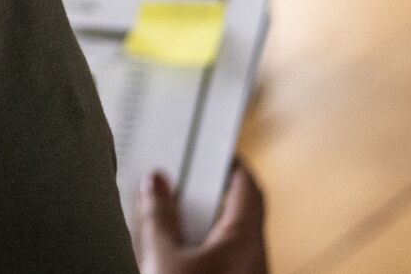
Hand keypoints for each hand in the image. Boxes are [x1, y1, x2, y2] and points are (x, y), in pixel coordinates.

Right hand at [135, 166, 266, 273]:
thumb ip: (160, 216)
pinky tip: (177, 252)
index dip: (229, 163)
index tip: (211, 149)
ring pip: (230, 237)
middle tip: (181, 179)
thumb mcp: (164, 255)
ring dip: (202, 222)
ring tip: (169, 216)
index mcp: (246, 239)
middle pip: (238, 211)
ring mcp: (246, 272)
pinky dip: (202, 245)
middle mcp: (254, 257)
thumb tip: (157, 185)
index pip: (247, 186)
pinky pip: (224, 257)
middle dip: (208, 193)